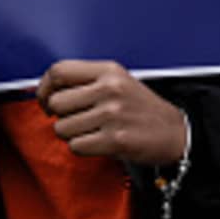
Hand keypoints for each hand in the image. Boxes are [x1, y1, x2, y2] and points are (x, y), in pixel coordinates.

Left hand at [36, 60, 185, 165]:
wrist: (175, 131)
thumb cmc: (142, 108)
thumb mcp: (119, 81)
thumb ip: (86, 81)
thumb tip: (46, 92)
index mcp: (109, 70)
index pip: (59, 70)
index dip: (45, 87)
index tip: (46, 99)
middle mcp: (110, 89)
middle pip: (56, 102)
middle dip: (60, 115)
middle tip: (75, 119)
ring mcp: (112, 114)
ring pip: (62, 127)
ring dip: (72, 134)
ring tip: (92, 131)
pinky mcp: (114, 139)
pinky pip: (76, 146)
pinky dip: (83, 148)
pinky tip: (99, 142)